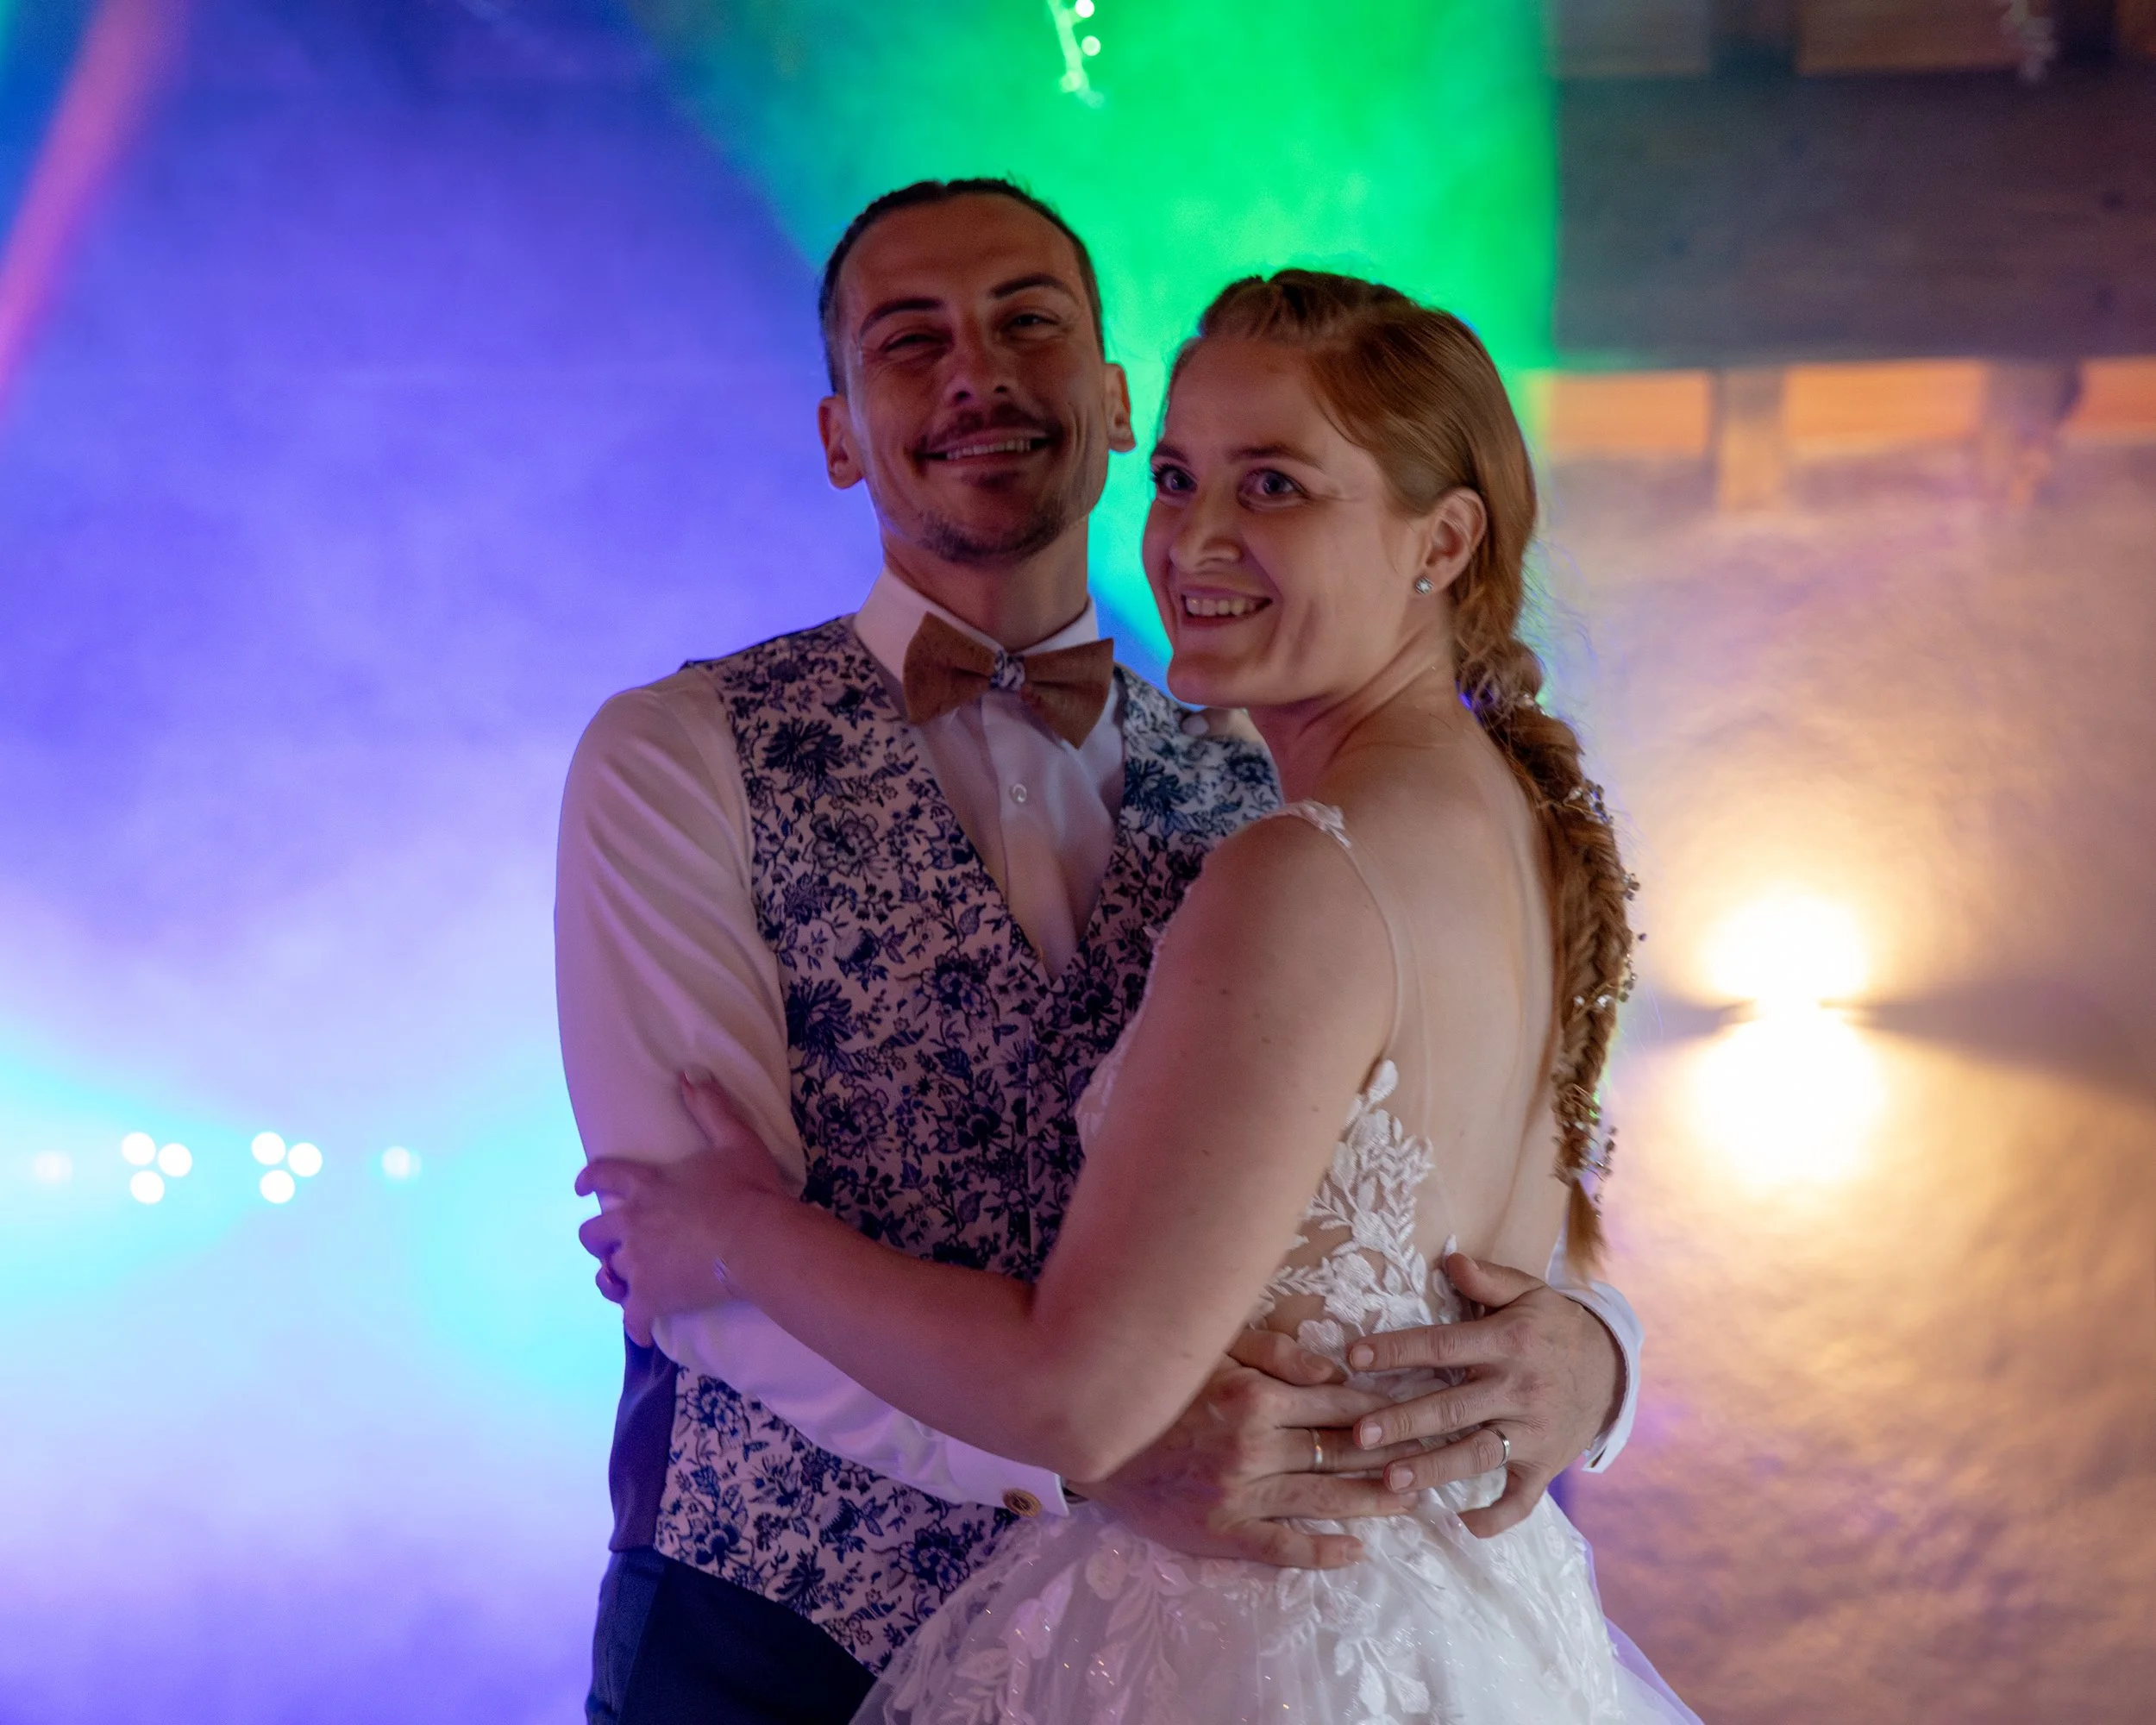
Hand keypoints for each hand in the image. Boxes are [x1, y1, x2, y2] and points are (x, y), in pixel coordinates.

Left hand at [575, 1072, 796, 1343]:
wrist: (755, 1240)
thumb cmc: (748, 1189)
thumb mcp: (734, 1139)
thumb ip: (709, 1107)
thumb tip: (688, 1073)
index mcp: (647, 1185)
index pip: (603, 1176)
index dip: (589, 1180)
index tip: (581, 1187)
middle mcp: (632, 1224)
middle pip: (592, 1233)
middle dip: (598, 1237)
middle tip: (610, 1242)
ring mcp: (638, 1263)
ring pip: (606, 1274)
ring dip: (613, 1277)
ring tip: (622, 1283)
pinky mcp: (651, 1297)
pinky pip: (633, 1317)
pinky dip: (636, 1324)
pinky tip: (642, 1331)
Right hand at [1073, 1330, 1434, 1569]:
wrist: (1092, 1438)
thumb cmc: (1160, 1388)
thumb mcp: (1214, 1351)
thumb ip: (1277, 1353)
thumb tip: (1338, 1368)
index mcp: (1255, 1397)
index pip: (1340, 1405)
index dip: (1386, 1411)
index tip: (1422, 1411)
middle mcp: (1253, 1447)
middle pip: (1342, 1454)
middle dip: (1395, 1456)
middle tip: (1438, 1460)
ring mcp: (1240, 1494)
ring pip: (1325, 1499)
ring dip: (1374, 1502)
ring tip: (1413, 1502)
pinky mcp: (1222, 1533)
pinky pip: (1283, 1547)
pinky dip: (1323, 1551)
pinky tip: (1356, 1551)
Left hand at [1339, 1253, 1622, 1536]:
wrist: (1612, 1368)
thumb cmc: (1553, 1327)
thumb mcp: (1529, 1291)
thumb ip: (1489, 1278)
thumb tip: (1449, 1259)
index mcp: (1509, 1342)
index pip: (1443, 1346)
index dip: (1398, 1351)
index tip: (1353, 1356)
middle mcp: (1519, 1389)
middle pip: (1454, 1408)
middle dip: (1405, 1423)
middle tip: (1359, 1434)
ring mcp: (1533, 1432)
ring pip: (1478, 1454)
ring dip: (1434, 1470)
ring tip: (1391, 1479)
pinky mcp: (1546, 1465)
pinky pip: (1522, 1498)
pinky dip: (1497, 1516)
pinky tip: (1463, 1524)